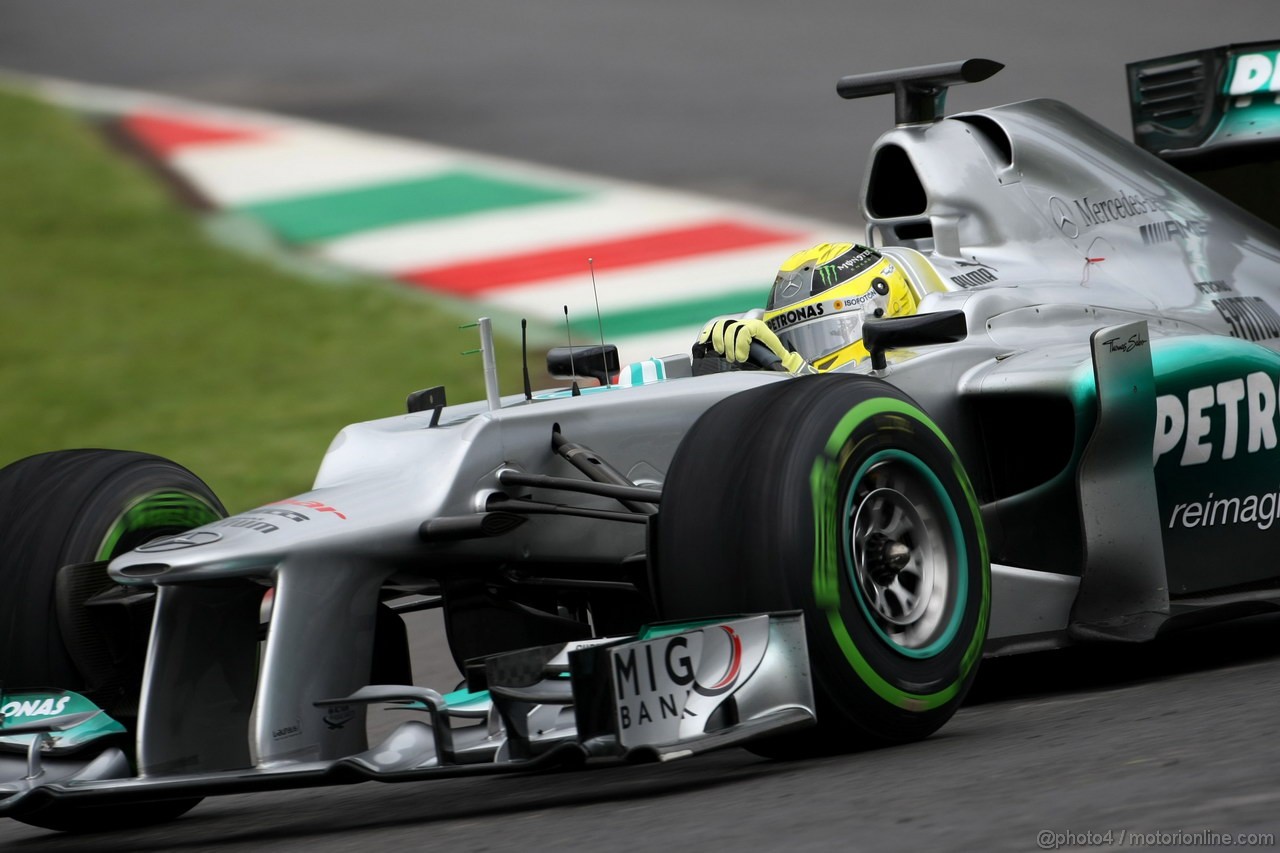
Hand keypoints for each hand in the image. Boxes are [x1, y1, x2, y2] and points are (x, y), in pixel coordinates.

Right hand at [697, 318, 814, 373]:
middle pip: (732, 329)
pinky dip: (708, 336)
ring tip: (722, 353)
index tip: (742, 358)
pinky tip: (706, 345)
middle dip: (730, 346)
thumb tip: (786, 367)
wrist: (765, 341)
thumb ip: (783, 359)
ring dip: (718, 340)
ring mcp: (734, 324)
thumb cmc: (773, 352)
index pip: (746, 330)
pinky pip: (712, 327)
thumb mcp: (779, 354)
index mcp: (759, 327)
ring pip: (721, 326)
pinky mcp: (723, 329)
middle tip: (733, 359)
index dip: (741, 344)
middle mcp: (745, 323)